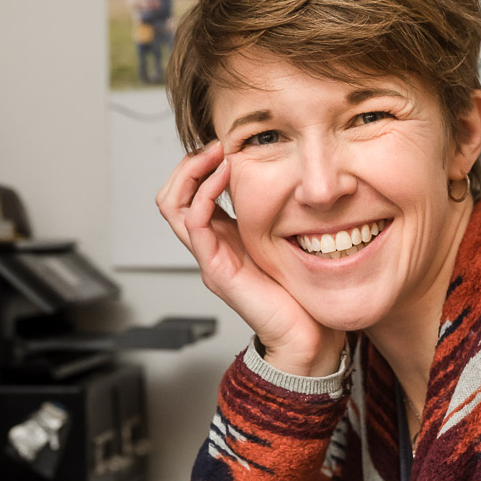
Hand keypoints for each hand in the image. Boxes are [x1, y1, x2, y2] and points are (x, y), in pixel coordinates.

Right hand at [156, 142, 344, 376]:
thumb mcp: (287, 239)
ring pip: (173, 205)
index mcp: (224, 238)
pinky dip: (204, 194)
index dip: (200, 165)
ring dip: (192, 172)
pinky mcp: (217, 270)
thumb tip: (292, 176)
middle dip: (189, 163)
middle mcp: (211, 246)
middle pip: (172, 196)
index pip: (189, 193)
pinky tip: (224, 177)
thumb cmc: (301, 293)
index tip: (226, 145)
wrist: (307, 336)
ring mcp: (210, 258)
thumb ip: (279, 212)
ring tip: (217, 155)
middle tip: (215, 145)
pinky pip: (194, 224)